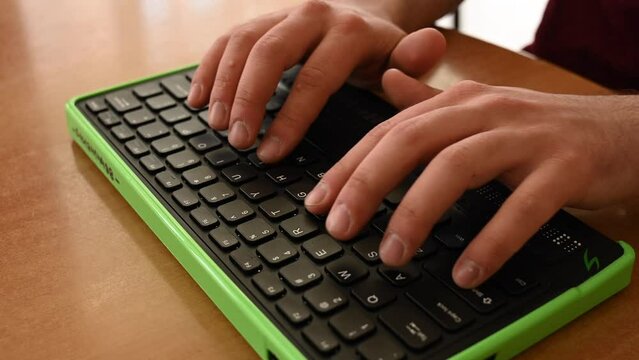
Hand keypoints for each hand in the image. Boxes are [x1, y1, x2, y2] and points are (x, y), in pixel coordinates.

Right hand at [187, 0, 444, 161]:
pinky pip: (225, 39)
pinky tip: (196, 99)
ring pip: (241, 43)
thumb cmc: (379, 51)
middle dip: (248, 100)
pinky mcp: (259, 21)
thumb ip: (414, 61)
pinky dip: (207, 68)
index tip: (271, 154)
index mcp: (349, 31)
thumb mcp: (403, 58)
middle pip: (268, 53)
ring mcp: (281, 15)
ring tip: (215, 126)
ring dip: (222, 85)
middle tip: (237, 141)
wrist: (360, 14)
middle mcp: (311, 15)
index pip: (315, 77)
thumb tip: (428, 47)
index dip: (290, 118)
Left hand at [305, 68, 638, 287]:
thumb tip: (385, 84)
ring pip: (457, 167)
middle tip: (339, 228)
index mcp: (459, 102)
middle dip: (367, 185)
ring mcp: (527, 137)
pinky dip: (490, 242)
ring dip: (417, 213)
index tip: (318, 203)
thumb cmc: (541, 129)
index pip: (389, 130)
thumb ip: (430, 102)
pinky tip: (466, 272)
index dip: (348, 166)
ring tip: (392, 254)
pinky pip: (521, 207)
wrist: (624, 130)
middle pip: (411, 141)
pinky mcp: (566, 167)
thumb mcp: (481, 112)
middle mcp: (486, 111)